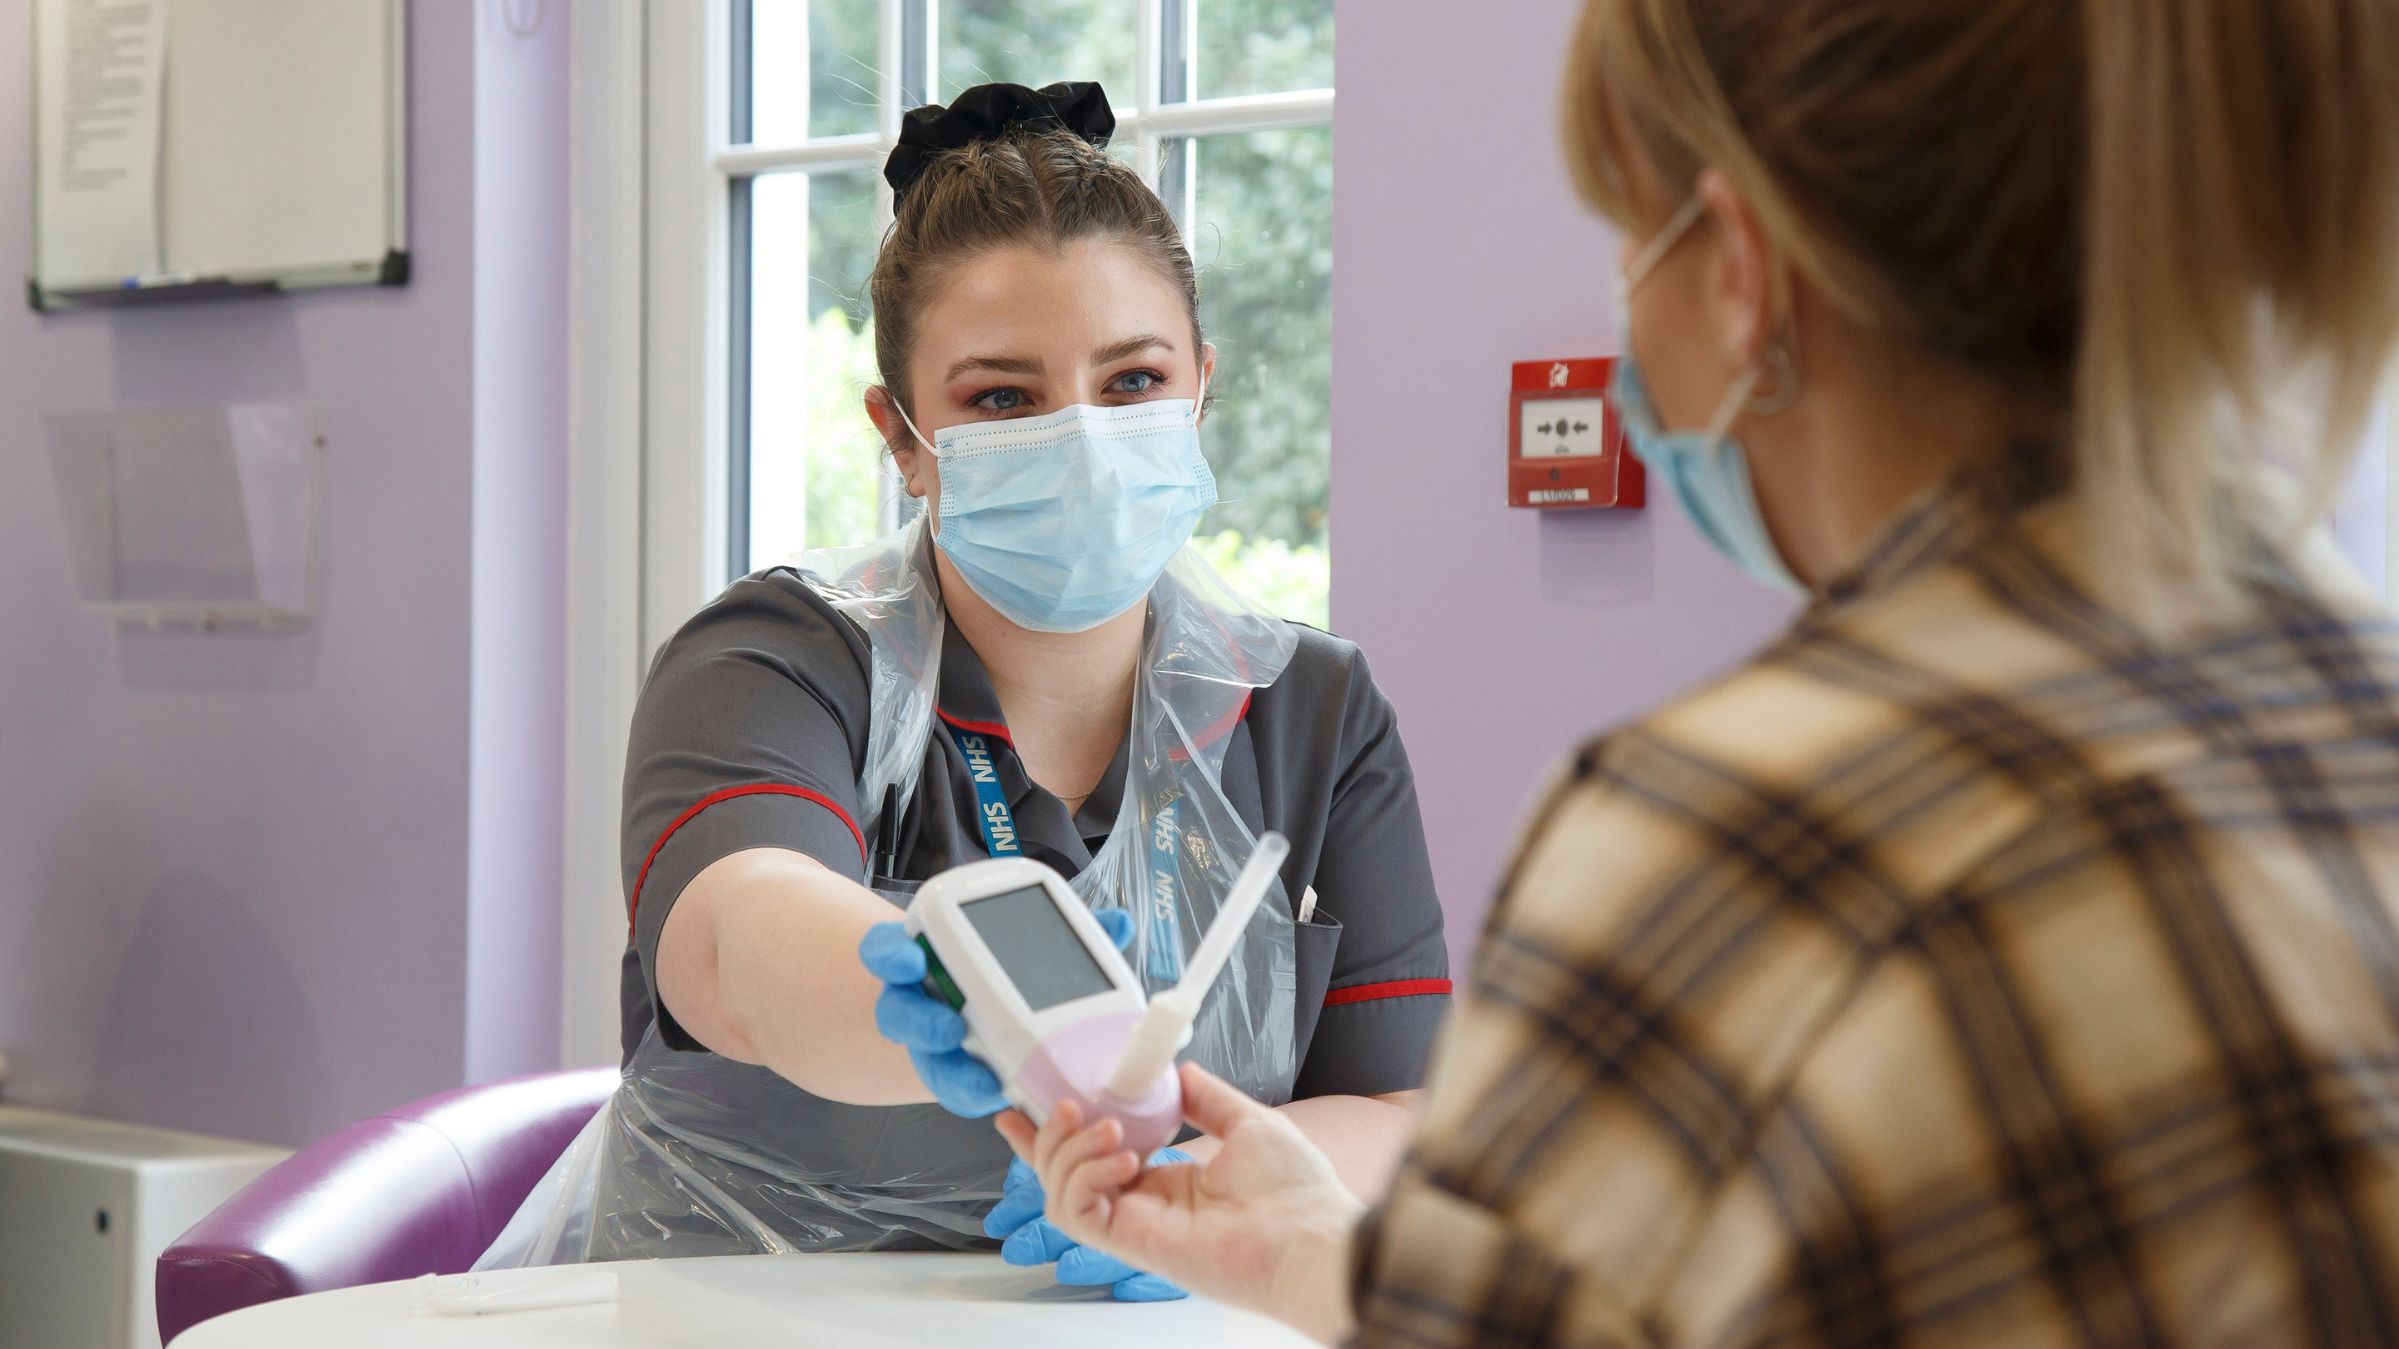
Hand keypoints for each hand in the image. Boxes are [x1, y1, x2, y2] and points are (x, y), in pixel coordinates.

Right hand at [860, 909, 1136, 1117]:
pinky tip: (998, 1095)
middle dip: (919, 1021)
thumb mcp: (1029, 950)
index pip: (888, 952)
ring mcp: (931, 1043)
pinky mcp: (950, 1074)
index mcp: (927, 959)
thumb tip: (1118, 922)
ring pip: (924, 1058)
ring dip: (949, 1067)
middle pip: (898, 1012)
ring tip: (982, 1076)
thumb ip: (1066, 937)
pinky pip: (952, 1088)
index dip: (891, 954)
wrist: (985, 1017)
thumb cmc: (1003, 975)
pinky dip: (974, 1093)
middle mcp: (919, 1001)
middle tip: (950, 1025)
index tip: (910, 956)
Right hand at [997, 1063, 1364, 1341]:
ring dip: (1070, 1151)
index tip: (1024, 1109)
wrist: (1310, 1235)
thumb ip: (1206, 1097)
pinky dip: (1085, 1178)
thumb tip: (1177, 1070)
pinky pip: (1079, 1213)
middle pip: (1064, 1174)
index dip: (1055, 1136)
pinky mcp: (1133, 1243)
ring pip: (1062, 1192)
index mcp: (1167, 1180)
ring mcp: (1136, 1225)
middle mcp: (1144, 1204)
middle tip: (1063, 1105)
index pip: (1093, 1158)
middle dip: (1048, 1137)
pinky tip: (1122, 1158)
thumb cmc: (1294, 1192)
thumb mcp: (1247, 1122)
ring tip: (1108, 1126)